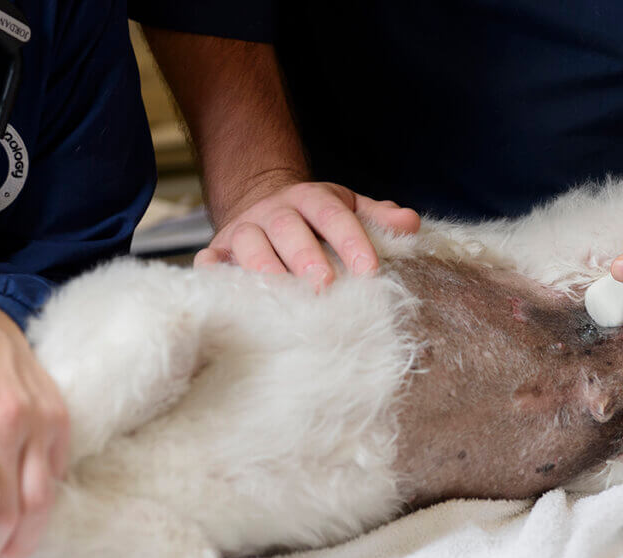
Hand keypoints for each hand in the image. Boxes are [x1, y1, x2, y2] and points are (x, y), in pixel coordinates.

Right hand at [194, 180, 420, 288]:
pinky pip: (212, 261)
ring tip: (283, 295)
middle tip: (324, 284)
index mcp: (311, 199)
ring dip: (264, 268)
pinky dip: (215, 274)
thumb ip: (378, 217)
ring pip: (249, 243)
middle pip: (288, 228)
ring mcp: (243, 229)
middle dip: (305, 256)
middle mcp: (274, 211)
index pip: (333, 215)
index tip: (370, 269)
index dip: (351, 240)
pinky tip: (228, 293)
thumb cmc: (315, 219)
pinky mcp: (219, 250)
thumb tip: (410, 224)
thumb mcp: (349, 209)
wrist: (264, 207)